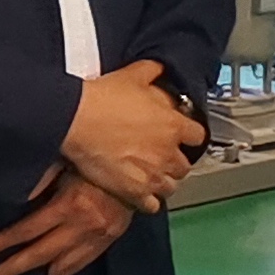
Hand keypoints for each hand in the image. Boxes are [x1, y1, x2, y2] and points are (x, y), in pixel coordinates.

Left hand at [0, 166, 135, 274]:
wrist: (142, 167)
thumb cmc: (97, 158)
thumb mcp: (66, 161)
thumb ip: (42, 178)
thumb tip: (17, 196)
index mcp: (70, 204)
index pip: (31, 228)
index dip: (7, 240)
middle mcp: (84, 226)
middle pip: (43, 252)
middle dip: (15, 267)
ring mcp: (99, 237)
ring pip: (64, 264)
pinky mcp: (110, 241)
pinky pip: (84, 262)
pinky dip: (66, 272)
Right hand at [61, 61, 202, 210]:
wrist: (76, 120)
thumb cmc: (102, 99)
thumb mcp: (133, 75)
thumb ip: (153, 72)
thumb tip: (160, 69)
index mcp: (173, 125)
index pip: (198, 136)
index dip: (189, 134)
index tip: (181, 134)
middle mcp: (168, 153)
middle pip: (185, 165)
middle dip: (174, 160)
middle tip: (160, 154)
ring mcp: (153, 175)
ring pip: (171, 187)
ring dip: (163, 181)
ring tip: (150, 174)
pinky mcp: (134, 192)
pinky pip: (152, 205)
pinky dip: (148, 201)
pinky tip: (140, 192)